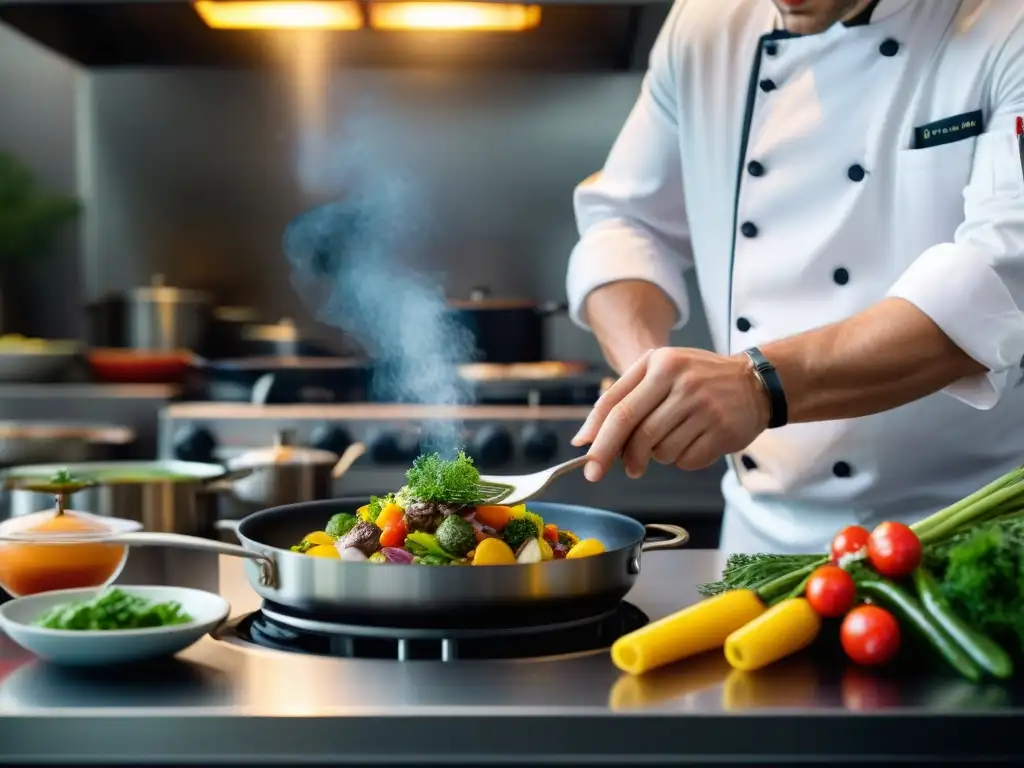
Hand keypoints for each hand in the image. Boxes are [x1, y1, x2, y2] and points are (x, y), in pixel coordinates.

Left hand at [571, 348, 770, 480]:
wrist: (755, 382)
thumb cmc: (698, 379)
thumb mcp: (660, 371)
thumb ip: (622, 397)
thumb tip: (586, 438)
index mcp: (660, 363)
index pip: (618, 406)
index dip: (598, 436)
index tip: (584, 456)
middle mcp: (682, 382)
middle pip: (635, 431)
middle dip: (614, 456)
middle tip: (601, 471)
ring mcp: (705, 407)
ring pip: (660, 450)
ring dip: (656, 455)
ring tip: (671, 438)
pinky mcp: (722, 430)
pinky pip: (686, 461)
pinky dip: (682, 460)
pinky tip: (694, 442)